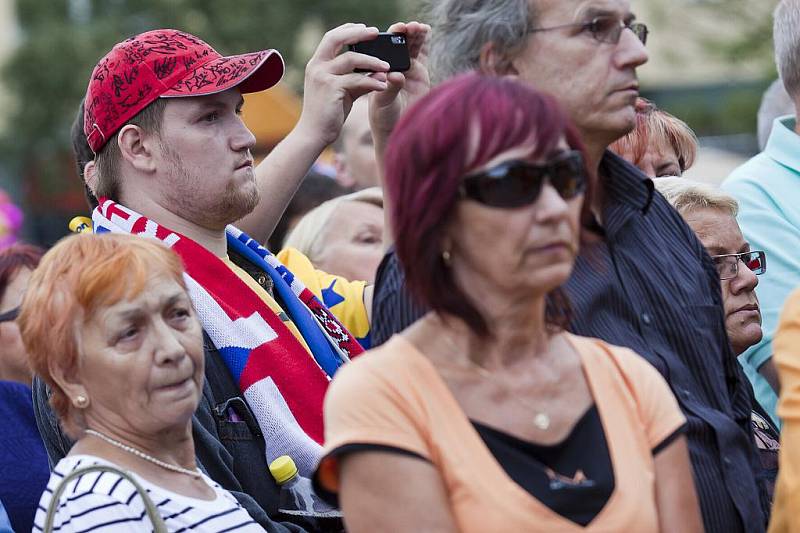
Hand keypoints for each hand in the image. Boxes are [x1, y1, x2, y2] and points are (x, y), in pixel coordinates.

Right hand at [294, 23, 390, 147]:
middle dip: (358, 34)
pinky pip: (357, 80)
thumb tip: (377, 72)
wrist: (313, 134)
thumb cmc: (328, 114)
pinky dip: (373, 82)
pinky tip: (383, 86)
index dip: (348, 29)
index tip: (364, 28)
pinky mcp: (332, 89)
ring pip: (352, 59)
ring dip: (372, 61)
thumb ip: (356, 79)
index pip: (330, 37)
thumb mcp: (341, 91)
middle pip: (337, 39)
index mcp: (316, 64)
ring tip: (387, 67)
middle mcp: (317, 67)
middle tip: (376, 33)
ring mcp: (322, 77)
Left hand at [368, 21, 430, 141]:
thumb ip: (390, 87)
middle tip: (406, 27)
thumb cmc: (383, 116)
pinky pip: (423, 52)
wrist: (397, 131)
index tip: (388, 33)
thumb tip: (395, 75)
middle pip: (399, 42)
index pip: (383, 48)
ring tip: (417, 27)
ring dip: (415, 33)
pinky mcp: (421, 72)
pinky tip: (425, 30)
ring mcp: (408, 67)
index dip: (386, 38)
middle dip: (403, 32)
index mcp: (379, 68)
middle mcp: (393, 65)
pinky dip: (425, 40)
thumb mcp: (384, 102)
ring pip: (412, 44)